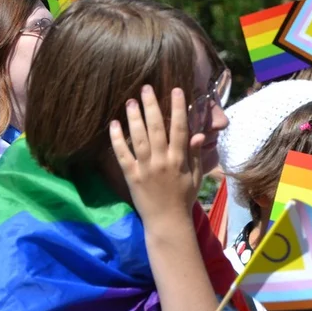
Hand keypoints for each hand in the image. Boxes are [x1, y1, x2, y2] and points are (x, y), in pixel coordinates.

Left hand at [110, 85, 203, 225]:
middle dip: (151, 106)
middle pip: (156, 129)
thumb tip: (197, 134)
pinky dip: (117, 140)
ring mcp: (145, 169)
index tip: (176, 90)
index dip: (177, 108)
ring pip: (138, 139)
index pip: (179, 129)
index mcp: (179, 160)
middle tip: (146, 88)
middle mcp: (162, 161)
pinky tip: (114, 124)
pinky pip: (122, 155)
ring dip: (134, 118)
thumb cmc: (183, 198)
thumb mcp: (196, 177)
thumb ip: (195, 155)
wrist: (167, 222)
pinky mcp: (131, 176)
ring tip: (130, 101)